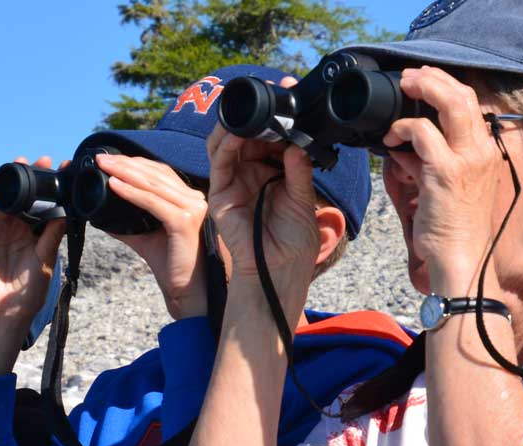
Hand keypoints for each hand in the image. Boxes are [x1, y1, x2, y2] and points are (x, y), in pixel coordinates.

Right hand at [0, 156, 65, 376]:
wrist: (3, 313)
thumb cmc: (27, 294)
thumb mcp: (45, 261)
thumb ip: (51, 236)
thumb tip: (64, 211)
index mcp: (34, 235)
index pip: (43, 205)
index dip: (52, 189)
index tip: (64, 171)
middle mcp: (16, 229)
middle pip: (24, 196)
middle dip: (33, 177)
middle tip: (44, 161)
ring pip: (5, 198)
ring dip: (11, 180)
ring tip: (22, 163)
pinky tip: (0, 181)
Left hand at [95, 154, 210, 318]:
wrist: (188, 293)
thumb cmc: (172, 265)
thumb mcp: (145, 237)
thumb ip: (127, 222)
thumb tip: (100, 213)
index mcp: (189, 199)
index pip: (160, 173)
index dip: (134, 163)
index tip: (110, 159)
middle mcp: (195, 199)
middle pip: (156, 174)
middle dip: (126, 164)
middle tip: (101, 158)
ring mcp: (193, 209)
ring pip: (153, 184)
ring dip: (125, 173)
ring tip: (104, 166)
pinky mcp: (184, 222)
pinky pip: (152, 203)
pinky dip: (131, 193)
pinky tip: (114, 186)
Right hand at [205, 76, 320, 318]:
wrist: (281, 271)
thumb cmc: (293, 242)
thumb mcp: (304, 199)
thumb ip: (298, 169)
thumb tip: (297, 141)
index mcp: (270, 173)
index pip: (268, 137)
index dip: (277, 118)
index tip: (291, 97)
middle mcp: (249, 174)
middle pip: (247, 135)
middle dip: (258, 115)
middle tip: (274, 96)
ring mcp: (232, 183)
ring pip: (226, 143)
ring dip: (239, 124)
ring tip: (253, 110)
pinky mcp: (219, 195)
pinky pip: (219, 163)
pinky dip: (226, 144)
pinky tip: (238, 132)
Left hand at [381, 66, 505, 295]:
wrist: (464, 261)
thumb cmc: (453, 230)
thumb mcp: (443, 189)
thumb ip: (427, 164)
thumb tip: (402, 150)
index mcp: (484, 153)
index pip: (471, 105)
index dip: (447, 86)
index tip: (424, 80)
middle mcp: (481, 151)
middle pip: (463, 95)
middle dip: (434, 78)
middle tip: (410, 76)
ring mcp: (467, 159)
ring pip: (450, 103)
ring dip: (423, 88)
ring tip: (403, 87)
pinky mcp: (447, 171)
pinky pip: (422, 133)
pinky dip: (401, 128)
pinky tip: (389, 139)